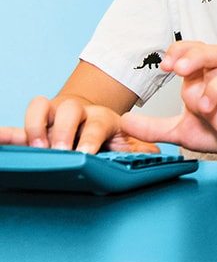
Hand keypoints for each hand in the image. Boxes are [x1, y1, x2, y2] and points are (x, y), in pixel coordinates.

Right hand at [0, 95, 159, 154]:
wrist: (86, 118)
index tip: (86, 152)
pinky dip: (7, 132)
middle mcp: (75, 111)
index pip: (96, 123)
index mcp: (99, 116)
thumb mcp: (123, 138)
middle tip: (61, 150)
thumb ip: (138, 145)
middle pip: (69, 112)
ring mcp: (53, 116)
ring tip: (37, 148)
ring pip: (41, 108)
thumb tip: (156, 153)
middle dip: (64, 131)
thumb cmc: (104, 132)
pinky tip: (0, 138)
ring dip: (37, 127)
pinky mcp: (34, 124)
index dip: (91, 137)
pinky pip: (17, 125)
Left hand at [121, 41, 216, 154]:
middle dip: (200, 56)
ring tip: (203, 106)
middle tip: (181, 70)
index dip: (182, 51)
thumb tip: (124, 122)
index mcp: (203, 81)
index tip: (165, 66)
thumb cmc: (212, 132)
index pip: (196, 50)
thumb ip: (152, 126)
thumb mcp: (177, 129)